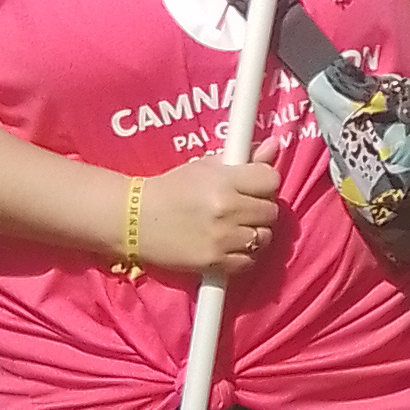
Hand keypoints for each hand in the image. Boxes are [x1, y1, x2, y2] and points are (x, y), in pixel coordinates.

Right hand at [133, 157, 284, 282]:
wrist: (135, 220)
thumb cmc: (171, 189)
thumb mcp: (205, 166)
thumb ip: (243, 158)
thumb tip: (274, 146)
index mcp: (224, 181)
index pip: (271, 180)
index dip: (265, 182)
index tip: (255, 185)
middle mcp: (227, 210)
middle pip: (271, 211)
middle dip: (261, 208)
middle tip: (244, 207)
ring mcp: (222, 239)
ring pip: (264, 238)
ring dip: (255, 232)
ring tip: (237, 226)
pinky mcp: (214, 263)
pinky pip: (249, 262)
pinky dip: (244, 255)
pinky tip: (231, 245)